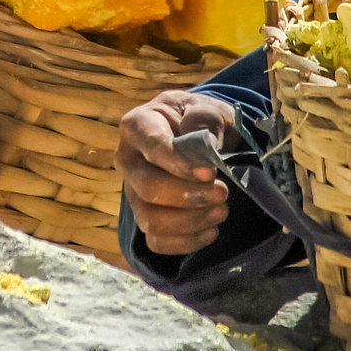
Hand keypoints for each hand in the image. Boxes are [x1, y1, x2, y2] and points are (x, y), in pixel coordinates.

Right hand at [117, 90, 240, 256]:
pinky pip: (156, 242)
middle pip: (147, 188)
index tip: (210, 172)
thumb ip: (205, 120)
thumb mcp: (208, 108)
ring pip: (150, 219)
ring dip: (190, 221)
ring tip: (221, 211)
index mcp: (138, 125)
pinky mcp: (145, 217)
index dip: (180, 163)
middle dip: (188, 196)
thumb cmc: (200, 121)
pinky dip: (186, 242)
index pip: (151, 147)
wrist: (201, 137)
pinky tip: (211, 230)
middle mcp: (128, 159)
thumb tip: (204, 148)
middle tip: (222, 193)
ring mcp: (133, 192)